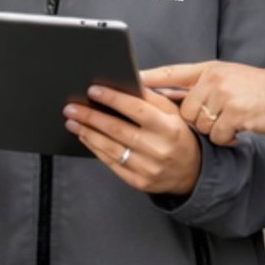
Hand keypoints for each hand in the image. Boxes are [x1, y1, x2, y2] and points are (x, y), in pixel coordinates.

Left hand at [65, 83, 202, 195]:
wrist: (192, 172)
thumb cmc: (179, 137)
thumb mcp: (173, 114)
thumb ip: (151, 98)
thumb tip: (125, 83)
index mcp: (168, 128)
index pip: (137, 110)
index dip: (113, 99)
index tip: (94, 90)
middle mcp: (158, 149)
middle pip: (117, 130)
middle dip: (91, 117)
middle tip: (72, 108)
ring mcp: (148, 168)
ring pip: (110, 148)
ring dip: (87, 133)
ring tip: (73, 122)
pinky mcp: (139, 182)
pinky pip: (111, 163)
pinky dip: (95, 148)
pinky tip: (86, 137)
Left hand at [144, 60, 264, 144]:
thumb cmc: (262, 90)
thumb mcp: (230, 77)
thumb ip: (202, 85)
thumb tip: (172, 97)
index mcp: (209, 69)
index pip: (171, 73)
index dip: (148, 80)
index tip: (125, 85)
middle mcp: (214, 80)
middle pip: (184, 110)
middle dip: (195, 121)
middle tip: (212, 121)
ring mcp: (224, 96)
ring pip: (200, 125)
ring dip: (214, 131)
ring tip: (232, 124)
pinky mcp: (236, 114)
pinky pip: (218, 136)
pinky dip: (228, 139)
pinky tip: (240, 132)